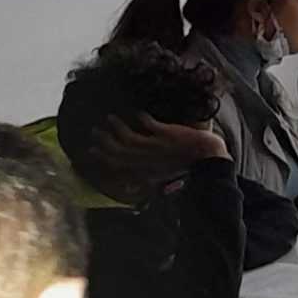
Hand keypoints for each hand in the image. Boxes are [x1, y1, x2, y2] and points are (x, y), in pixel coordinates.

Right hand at [85, 114, 226, 192]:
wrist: (207, 158)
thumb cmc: (184, 167)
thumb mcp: (161, 177)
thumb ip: (144, 180)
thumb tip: (129, 185)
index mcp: (143, 170)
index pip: (116, 164)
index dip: (101, 157)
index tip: (90, 149)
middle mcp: (146, 159)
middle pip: (117, 150)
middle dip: (103, 140)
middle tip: (95, 131)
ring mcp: (156, 147)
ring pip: (128, 137)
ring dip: (117, 127)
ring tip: (110, 118)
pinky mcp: (166, 135)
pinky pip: (148, 124)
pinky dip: (140, 117)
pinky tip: (137, 112)